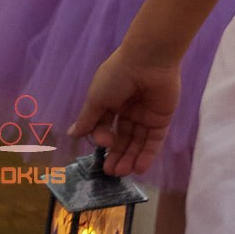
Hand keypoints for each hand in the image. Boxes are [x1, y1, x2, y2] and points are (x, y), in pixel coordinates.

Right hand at [74, 46, 181, 177]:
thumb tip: (72, 134)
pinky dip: (148, 154)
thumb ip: (88, 119)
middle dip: (116, 155)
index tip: (103, 142)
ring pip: (137, 142)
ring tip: (122, 173)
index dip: (102, 138)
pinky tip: (139, 168)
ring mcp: (146, 115)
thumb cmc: (118, 76)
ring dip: (130, 158)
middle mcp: (129, 110)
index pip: (104, 127)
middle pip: (122, 138)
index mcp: (111, 102)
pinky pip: (155, 140)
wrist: (148, 60)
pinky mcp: (162, 118)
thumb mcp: (97, 98)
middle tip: (110, 172)